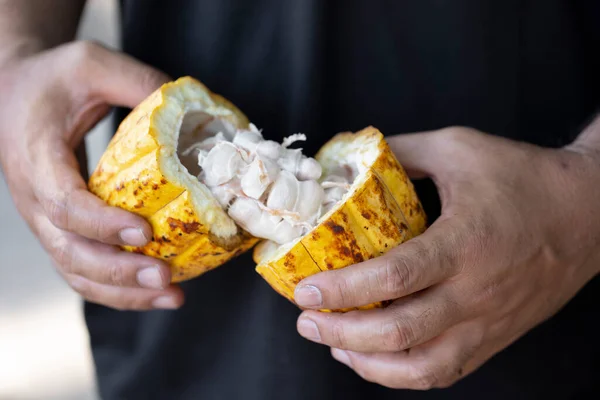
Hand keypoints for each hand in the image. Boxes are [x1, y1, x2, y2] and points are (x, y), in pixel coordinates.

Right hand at [0, 41, 183, 309]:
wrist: (15, 94)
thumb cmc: (53, 80)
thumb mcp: (91, 63)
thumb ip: (138, 82)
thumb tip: (192, 112)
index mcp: (36, 158)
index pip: (62, 203)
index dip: (100, 223)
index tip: (142, 231)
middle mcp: (34, 199)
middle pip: (69, 252)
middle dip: (119, 272)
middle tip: (166, 277)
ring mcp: (46, 221)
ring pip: (76, 272)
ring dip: (123, 292)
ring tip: (171, 297)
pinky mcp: (63, 230)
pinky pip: (85, 270)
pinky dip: (119, 288)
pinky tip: (156, 291)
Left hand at [293, 127, 599, 388]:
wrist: (589, 212)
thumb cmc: (524, 177)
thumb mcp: (459, 148)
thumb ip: (403, 152)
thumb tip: (353, 162)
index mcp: (465, 242)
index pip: (393, 277)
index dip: (343, 289)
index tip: (306, 289)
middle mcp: (476, 292)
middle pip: (398, 332)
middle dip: (340, 331)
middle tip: (306, 320)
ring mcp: (488, 322)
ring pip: (421, 366)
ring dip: (367, 362)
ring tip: (333, 344)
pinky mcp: (495, 336)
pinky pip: (445, 371)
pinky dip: (403, 374)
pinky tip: (375, 359)